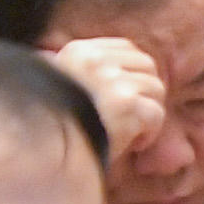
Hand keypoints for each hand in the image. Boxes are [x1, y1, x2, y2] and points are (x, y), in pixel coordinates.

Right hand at [43, 36, 165, 162]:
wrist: (46, 155)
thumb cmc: (55, 129)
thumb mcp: (62, 87)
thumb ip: (85, 73)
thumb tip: (118, 71)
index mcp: (78, 52)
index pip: (126, 47)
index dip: (134, 72)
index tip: (128, 95)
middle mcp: (95, 60)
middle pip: (147, 64)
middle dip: (147, 91)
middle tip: (134, 116)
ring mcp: (111, 81)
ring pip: (156, 88)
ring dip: (149, 113)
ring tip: (131, 131)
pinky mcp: (125, 105)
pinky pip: (156, 113)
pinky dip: (150, 133)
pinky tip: (132, 144)